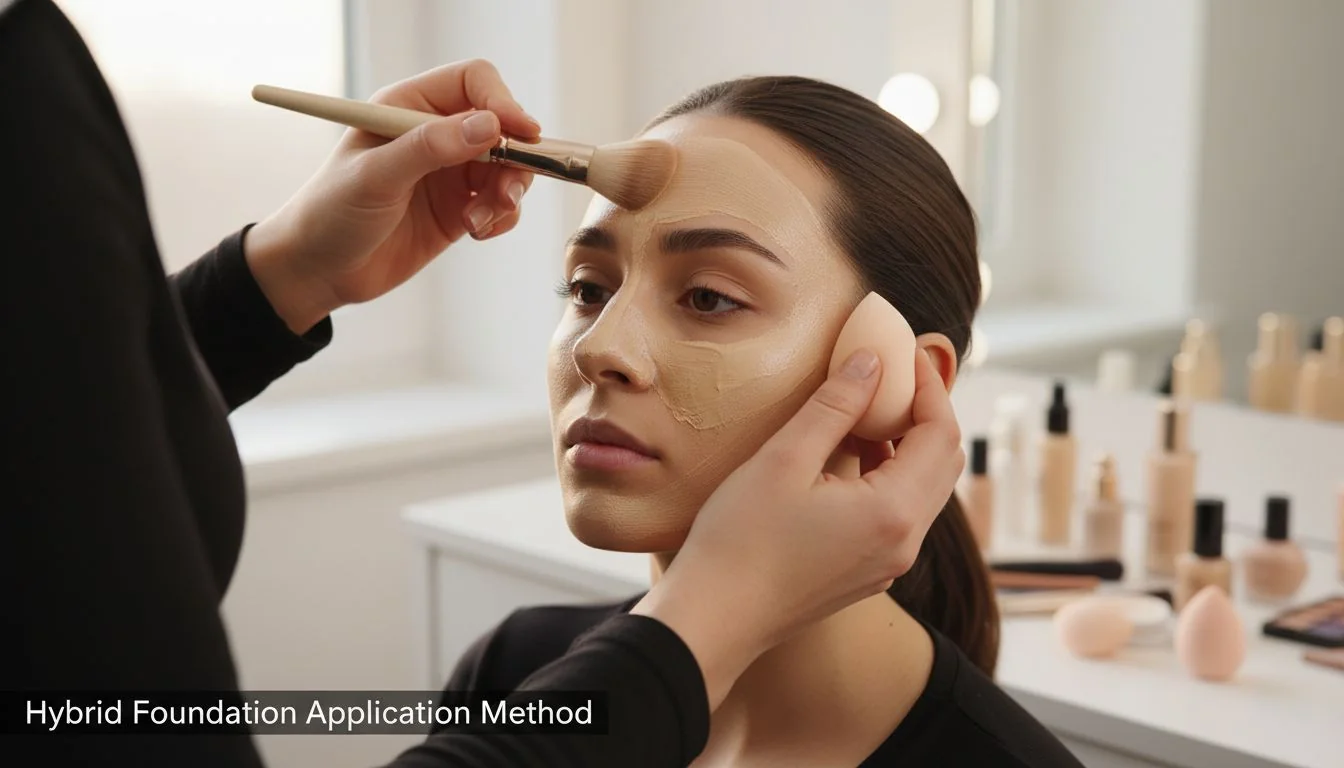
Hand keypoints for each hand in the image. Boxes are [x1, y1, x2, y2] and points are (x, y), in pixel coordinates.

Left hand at [243, 59, 540, 333]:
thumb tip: (488, 126)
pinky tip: (476, 233)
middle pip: (501, 126)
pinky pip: (502, 203)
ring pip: (508, 167)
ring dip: (507, 194)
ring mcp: (450, 172)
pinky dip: (501, 218)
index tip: (521, 134)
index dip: (501, 102)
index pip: (472, 82)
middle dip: (513, 159)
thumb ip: (430, 147)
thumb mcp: (375, 176)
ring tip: (479, 221)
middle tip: (505, 193)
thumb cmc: (331, 213)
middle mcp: (434, 133)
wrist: (318, 271)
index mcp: (408, 108)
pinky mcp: (459, 208)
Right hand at [632, 348, 963, 708]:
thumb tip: (870, 362)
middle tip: (891, 375)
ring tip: (863, 410)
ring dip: (905, 445)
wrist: (714, 618)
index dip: (928, 386)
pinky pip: (898, 515)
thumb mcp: (785, 459)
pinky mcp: (866, 574)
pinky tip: (848, 457)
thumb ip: (835, 406)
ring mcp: (888, 564)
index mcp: (893, 512)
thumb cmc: (740, 541)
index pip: (940, 434)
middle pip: (943, 463)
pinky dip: (888, 476)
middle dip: (924, 413)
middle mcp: (904, 543)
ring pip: (922, 490)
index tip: (904, 352)